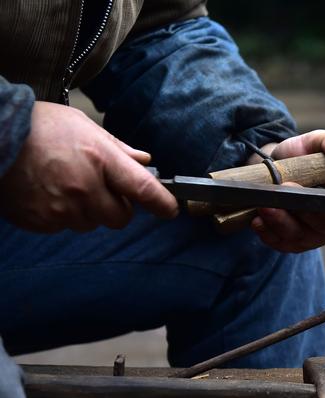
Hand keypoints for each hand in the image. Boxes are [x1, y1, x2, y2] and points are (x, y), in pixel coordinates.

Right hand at [0, 101, 177, 232]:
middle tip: (98, 189)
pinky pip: (63, 228)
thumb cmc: (38, 126)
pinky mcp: (41, 221)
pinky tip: (47, 193)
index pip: (144, 190)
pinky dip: (60, 216)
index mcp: (100, 159)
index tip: (171, 210)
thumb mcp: (84, 126)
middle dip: (115, 207)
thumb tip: (145, 162)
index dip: (162, 203)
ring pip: (90, 224)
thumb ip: (118, 148)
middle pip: (120, 218)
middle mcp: (84, 187)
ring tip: (64, 185)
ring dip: (86, 211)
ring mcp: (62, 207)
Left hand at [250, 129, 324, 252]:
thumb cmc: (304, 154)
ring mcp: (314, 235)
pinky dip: (269, 235)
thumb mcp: (317, 140)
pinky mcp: (294, 243)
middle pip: (322, 226)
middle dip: (300, 212)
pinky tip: (257, 221)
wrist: (278, 166)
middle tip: (280, 192)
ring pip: (300, 237)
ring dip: (280, 223)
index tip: (309, 190)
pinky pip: (283, 245)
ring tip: (263, 207)